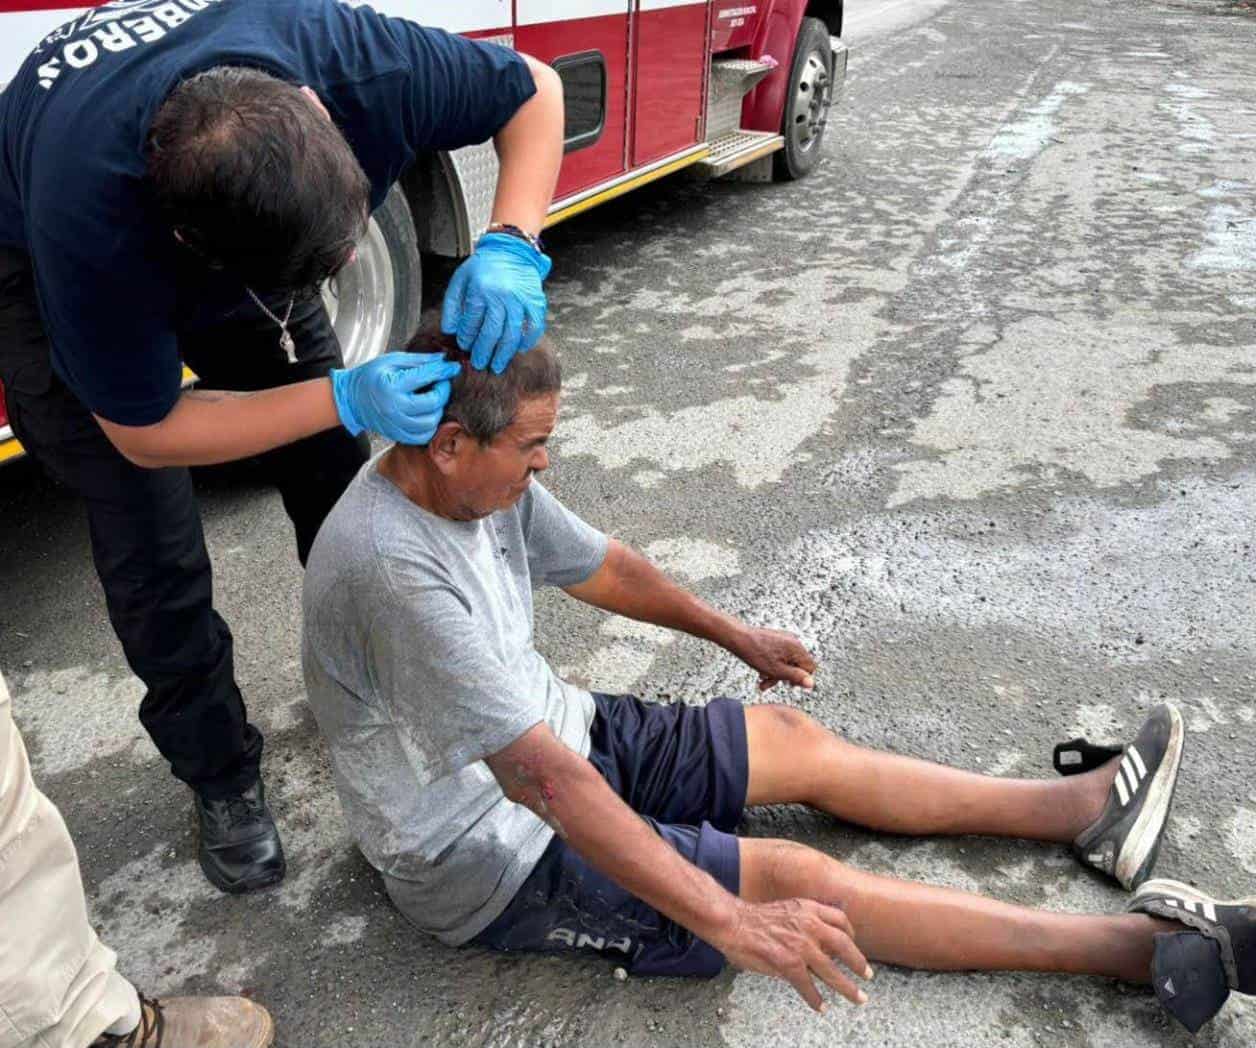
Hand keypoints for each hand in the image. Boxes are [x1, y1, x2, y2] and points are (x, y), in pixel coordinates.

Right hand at [330, 352, 460, 443]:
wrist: (350, 399)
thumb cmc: (370, 377)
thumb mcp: (391, 361)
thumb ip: (418, 361)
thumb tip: (442, 360)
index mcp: (392, 385)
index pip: (426, 377)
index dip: (443, 371)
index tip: (453, 367)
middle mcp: (394, 408)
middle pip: (432, 403)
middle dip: (443, 392)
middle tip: (441, 384)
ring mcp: (395, 424)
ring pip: (430, 423)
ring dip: (437, 410)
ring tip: (433, 400)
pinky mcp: (396, 435)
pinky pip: (421, 437)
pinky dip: (429, 426)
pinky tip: (427, 415)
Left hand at [441, 232, 552, 373]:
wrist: (511, 248)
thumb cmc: (484, 265)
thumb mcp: (461, 279)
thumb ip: (452, 305)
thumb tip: (450, 330)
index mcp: (481, 290)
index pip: (472, 322)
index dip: (467, 338)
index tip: (465, 346)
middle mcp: (501, 296)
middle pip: (492, 332)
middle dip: (484, 352)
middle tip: (480, 364)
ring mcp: (520, 300)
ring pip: (512, 334)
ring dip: (504, 353)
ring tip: (498, 365)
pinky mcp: (535, 301)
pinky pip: (534, 327)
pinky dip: (527, 341)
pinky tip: (520, 349)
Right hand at [713, 897, 870, 1011]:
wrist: (733, 922)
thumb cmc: (756, 918)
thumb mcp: (787, 910)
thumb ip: (806, 923)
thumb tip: (822, 943)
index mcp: (808, 909)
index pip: (840, 919)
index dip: (851, 933)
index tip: (855, 944)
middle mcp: (808, 925)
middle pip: (844, 945)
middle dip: (859, 963)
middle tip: (868, 975)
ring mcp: (799, 945)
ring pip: (831, 970)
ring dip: (847, 987)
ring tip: (858, 998)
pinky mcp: (787, 962)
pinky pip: (807, 985)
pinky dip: (815, 998)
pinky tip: (820, 1006)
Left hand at [732, 626, 817, 690]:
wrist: (740, 639)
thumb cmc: (756, 654)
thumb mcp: (778, 671)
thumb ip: (796, 677)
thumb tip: (811, 683)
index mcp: (797, 648)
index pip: (810, 667)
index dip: (800, 678)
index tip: (788, 684)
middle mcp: (794, 641)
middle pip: (797, 664)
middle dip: (784, 676)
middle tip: (770, 682)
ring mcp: (785, 638)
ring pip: (787, 661)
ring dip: (777, 672)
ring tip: (763, 678)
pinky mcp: (777, 638)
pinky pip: (781, 655)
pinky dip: (774, 664)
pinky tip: (762, 670)